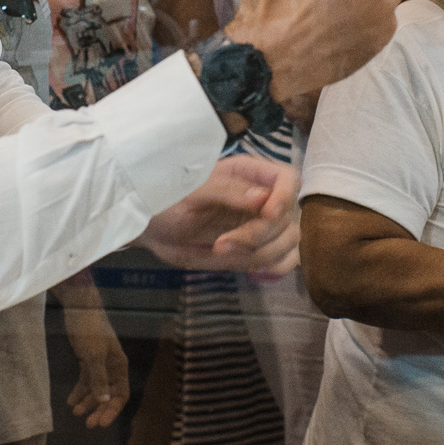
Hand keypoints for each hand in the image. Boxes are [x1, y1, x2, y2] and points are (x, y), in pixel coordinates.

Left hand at [60, 298, 130, 428]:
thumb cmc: (90, 330)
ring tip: (76, 413)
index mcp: (119, 366)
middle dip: (99, 409)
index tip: (101, 423)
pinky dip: (80, 390)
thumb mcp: (94, 354)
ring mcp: (99, 363)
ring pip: (96, 388)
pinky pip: (86, 379)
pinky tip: (71, 401)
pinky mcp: (88, 359)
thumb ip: (99, 377)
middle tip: (88, 423)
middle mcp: (112, 367)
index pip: (120, 394)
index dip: (112, 410)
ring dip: (88, 401)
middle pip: (108, 394)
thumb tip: (104, 400)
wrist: (79, 308)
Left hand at [137, 154, 298, 275]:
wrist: (154, 227)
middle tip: (221, 244)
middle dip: (258, 234)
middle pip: (288, 217)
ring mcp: (263, 225)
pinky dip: (274, 267)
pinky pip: (284, 261)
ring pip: (289, 241)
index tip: (267, 215)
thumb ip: (227, 192)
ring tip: (222, 253)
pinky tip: (250, 271)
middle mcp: (263, 198)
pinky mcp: (258, 249)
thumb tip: (263, 198)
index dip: (285, 197)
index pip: (288, 179)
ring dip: (261, 253)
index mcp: (250, 173)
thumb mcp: (192, 192)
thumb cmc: (169, 199)